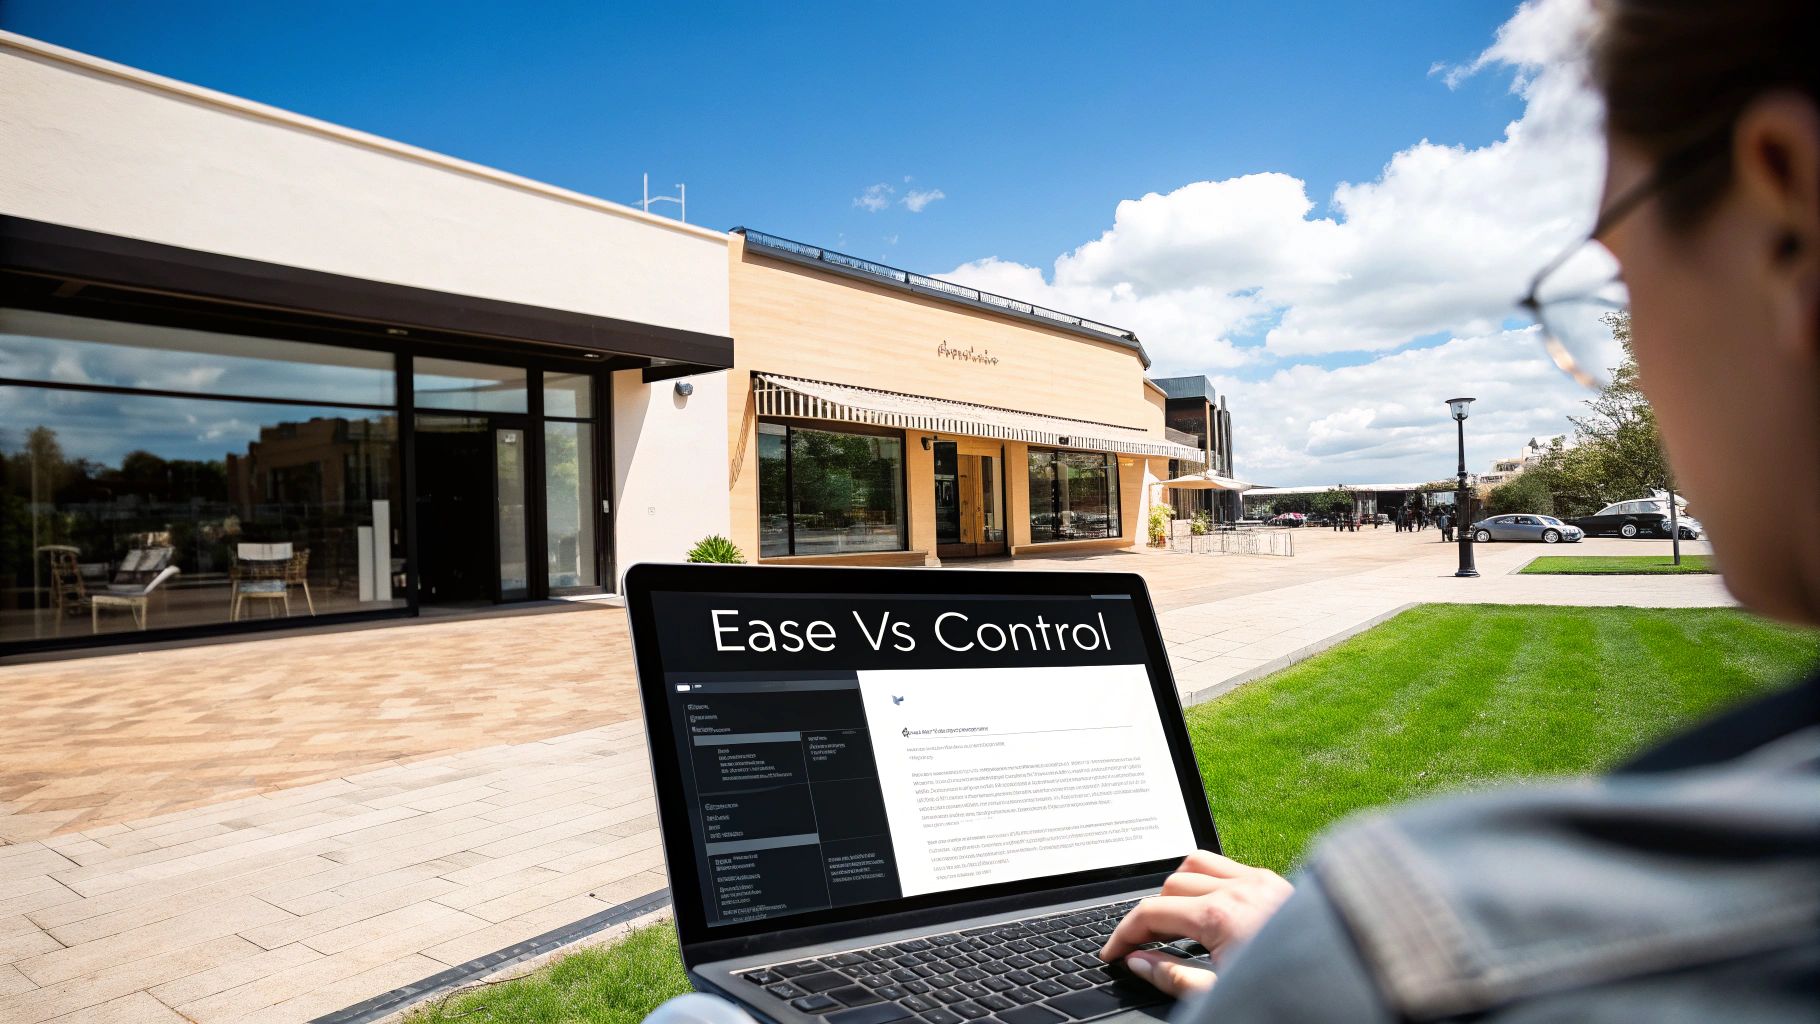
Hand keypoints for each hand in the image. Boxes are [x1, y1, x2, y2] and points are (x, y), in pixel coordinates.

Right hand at [1098, 851, 1293, 996]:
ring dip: (1177, 889)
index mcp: (1220, 917)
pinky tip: (1208, 909)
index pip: (1151, 912)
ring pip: (1194, 863)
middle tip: (1144, 946)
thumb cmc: (1288, 992)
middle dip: (1149, 914)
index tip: (1113, 952)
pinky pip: (1226, 865)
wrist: (1346, 982)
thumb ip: (1173, 976)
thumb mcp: (1220, 993)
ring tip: (1173, 921)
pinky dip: (1207, 881)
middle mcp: (1239, 888)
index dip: (1123, 933)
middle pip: (1168, 885)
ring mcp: (1259, 880)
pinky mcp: (1275, 880)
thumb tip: (1137, 961)